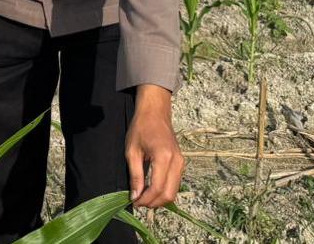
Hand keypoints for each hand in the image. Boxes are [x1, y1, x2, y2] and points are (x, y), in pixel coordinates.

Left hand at [125, 84, 184, 208]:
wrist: (155, 111)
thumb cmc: (141, 127)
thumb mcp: (132, 151)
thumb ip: (135, 175)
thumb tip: (135, 196)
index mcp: (163, 157)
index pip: (157, 188)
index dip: (145, 199)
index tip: (134, 201)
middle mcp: (176, 161)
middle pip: (169, 194)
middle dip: (153, 203)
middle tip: (139, 201)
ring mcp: (181, 162)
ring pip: (174, 191)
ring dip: (159, 198)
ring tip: (144, 196)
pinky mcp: (181, 162)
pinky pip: (175, 183)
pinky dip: (164, 190)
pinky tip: (151, 188)